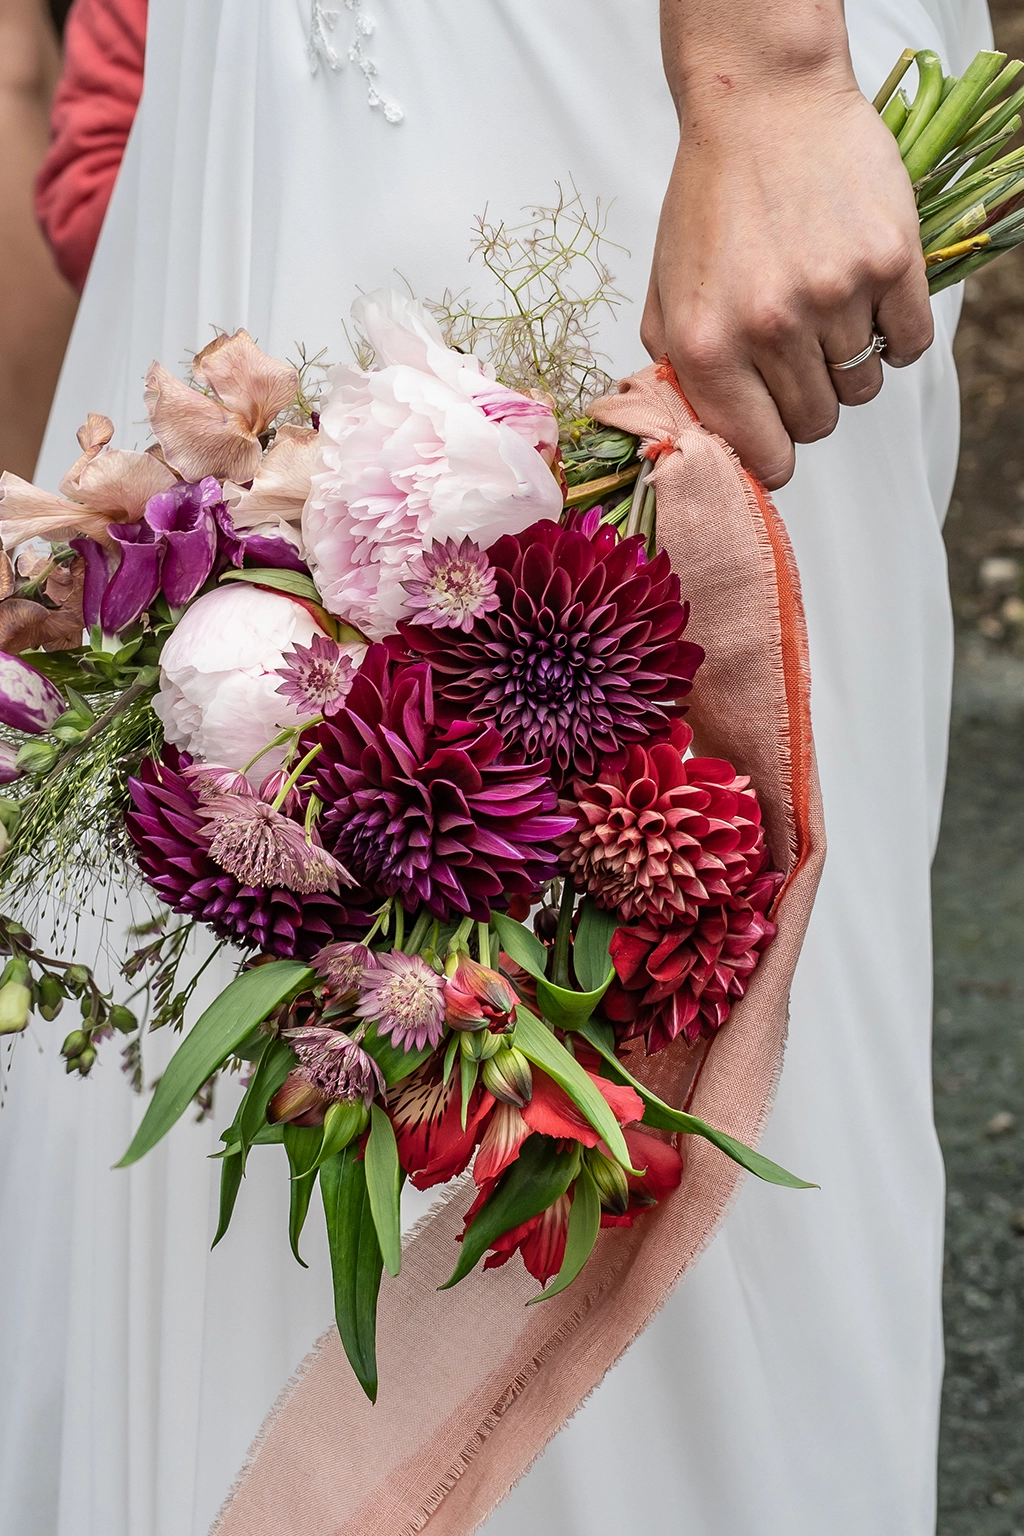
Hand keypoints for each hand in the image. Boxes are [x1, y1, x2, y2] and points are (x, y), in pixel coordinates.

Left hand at [642, 69, 931, 488]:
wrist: (762, 104)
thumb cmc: (710, 202)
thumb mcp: (664, 296)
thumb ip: (678, 378)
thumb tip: (702, 445)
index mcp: (707, 346)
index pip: (761, 455)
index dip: (773, 455)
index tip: (778, 440)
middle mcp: (769, 328)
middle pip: (817, 424)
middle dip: (809, 402)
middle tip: (797, 356)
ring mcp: (833, 294)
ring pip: (863, 386)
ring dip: (850, 364)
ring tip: (826, 313)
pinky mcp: (888, 261)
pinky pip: (909, 344)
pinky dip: (895, 334)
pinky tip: (866, 301)